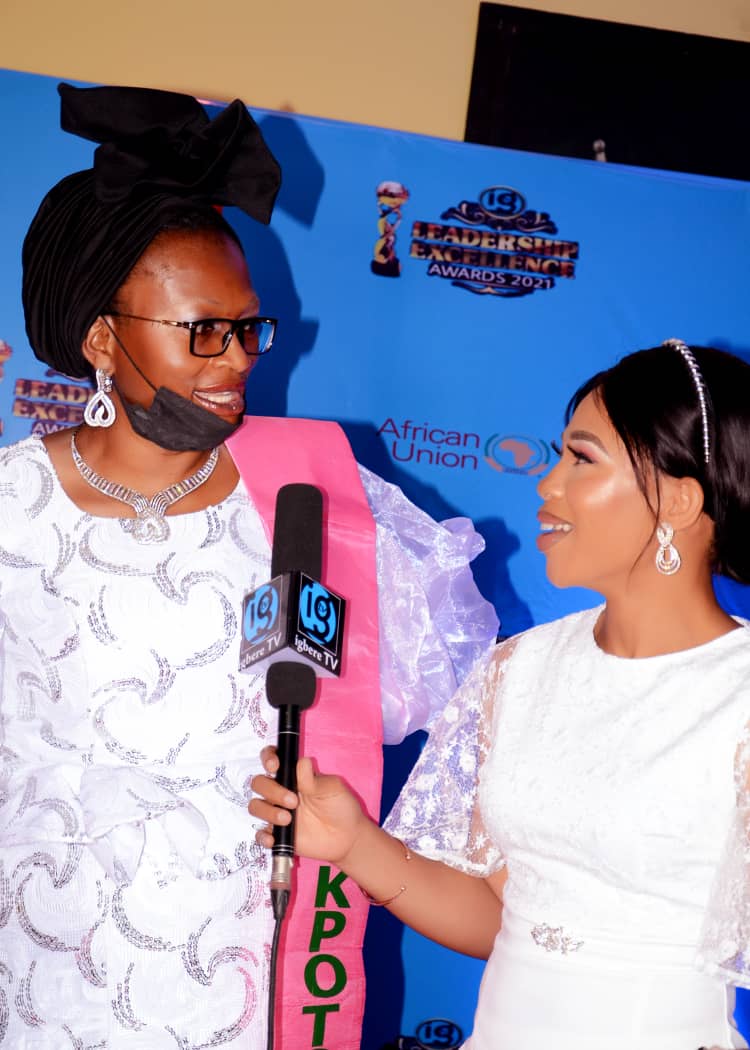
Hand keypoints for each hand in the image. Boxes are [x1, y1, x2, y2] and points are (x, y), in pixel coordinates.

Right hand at [249, 747, 370, 866]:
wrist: (347, 837)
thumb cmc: (340, 806)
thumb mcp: (332, 789)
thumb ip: (313, 779)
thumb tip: (302, 761)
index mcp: (293, 776)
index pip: (272, 759)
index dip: (268, 758)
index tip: (275, 766)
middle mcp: (281, 791)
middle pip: (259, 783)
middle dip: (272, 791)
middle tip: (293, 802)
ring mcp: (277, 812)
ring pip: (255, 806)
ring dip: (268, 812)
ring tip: (288, 819)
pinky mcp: (277, 834)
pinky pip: (260, 834)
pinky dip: (263, 836)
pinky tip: (274, 839)